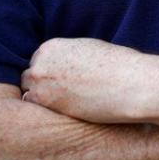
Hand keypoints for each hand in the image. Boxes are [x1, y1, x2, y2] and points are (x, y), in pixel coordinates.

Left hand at [21, 37, 148, 122]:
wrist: (129, 83)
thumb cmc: (116, 65)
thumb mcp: (87, 50)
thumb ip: (67, 57)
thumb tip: (60, 69)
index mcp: (51, 47)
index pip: (38, 62)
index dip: (49, 72)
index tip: (61, 81)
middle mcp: (40, 64)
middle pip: (29, 78)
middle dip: (42, 86)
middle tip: (61, 95)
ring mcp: (40, 86)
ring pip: (29, 96)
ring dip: (43, 100)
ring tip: (64, 105)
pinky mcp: (46, 106)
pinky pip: (37, 111)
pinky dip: (48, 113)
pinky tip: (66, 112)